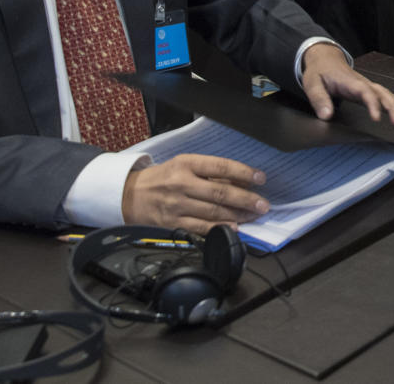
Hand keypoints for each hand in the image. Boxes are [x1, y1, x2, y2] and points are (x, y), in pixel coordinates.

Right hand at [122, 153, 268, 233]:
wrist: (131, 195)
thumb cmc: (162, 178)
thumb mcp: (182, 165)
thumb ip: (208, 172)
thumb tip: (238, 180)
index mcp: (186, 163)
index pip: (220, 166)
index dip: (243, 172)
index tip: (260, 178)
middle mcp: (182, 183)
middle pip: (220, 192)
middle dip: (245, 199)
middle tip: (263, 204)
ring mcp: (177, 205)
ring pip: (213, 212)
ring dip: (238, 215)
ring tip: (254, 216)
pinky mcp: (173, 224)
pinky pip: (201, 228)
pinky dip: (220, 229)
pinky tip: (234, 228)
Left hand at [301, 42, 393, 129]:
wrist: (325, 58)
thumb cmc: (319, 71)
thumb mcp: (312, 84)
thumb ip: (319, 99)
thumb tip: (326, 116)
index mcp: (350, 82)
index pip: (365, 92)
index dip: (373, 105)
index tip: (377, 119)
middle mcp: (363, 83)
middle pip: (383, 94)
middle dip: (393, 109)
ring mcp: (367, 86)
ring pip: (388, 95)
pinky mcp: (369, 90)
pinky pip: (386, 97)